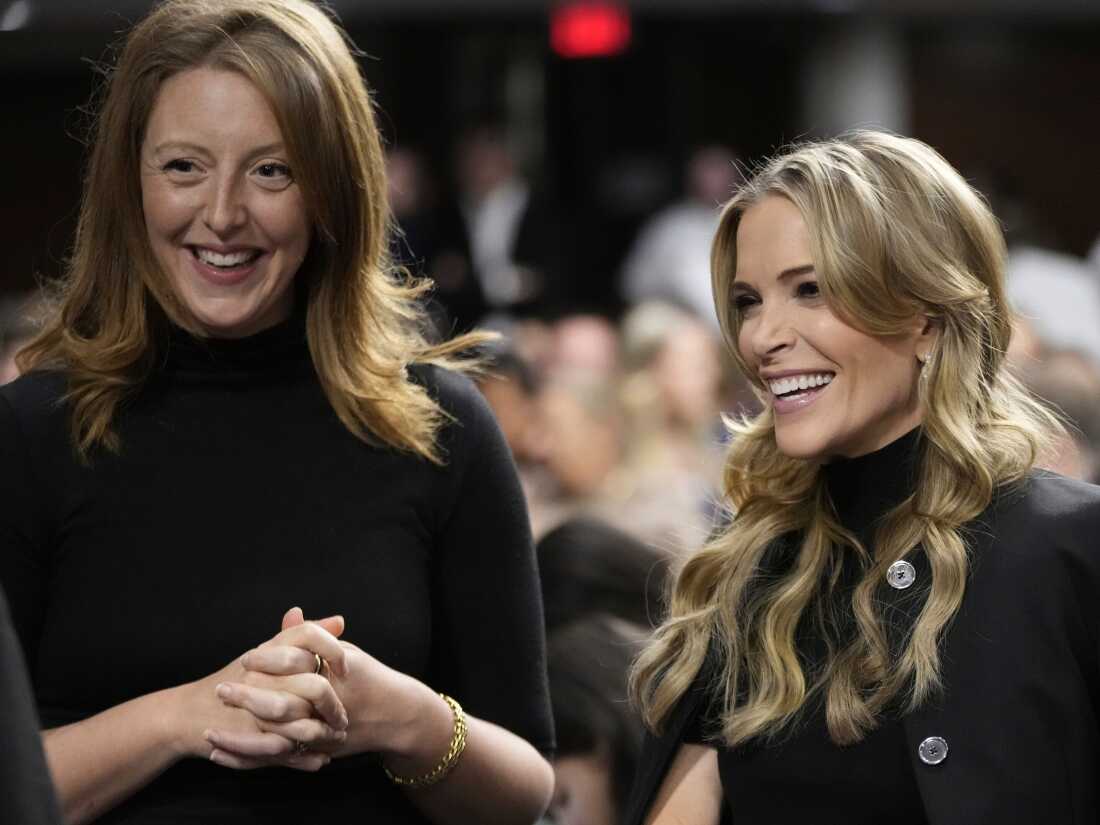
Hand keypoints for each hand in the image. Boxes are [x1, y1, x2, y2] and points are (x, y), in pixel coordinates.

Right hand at [175, 609, 348, 771]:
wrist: (188, 713)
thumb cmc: (234, 679)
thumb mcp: (266, 652)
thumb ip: (302, 635)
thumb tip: (340, 620)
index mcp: (268, 653)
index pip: (310, 638)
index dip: (335, 652)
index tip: (346, 669)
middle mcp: (263, 678)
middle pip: (315, 688)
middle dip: (335, 706)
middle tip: (344, 717)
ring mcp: (256, 711)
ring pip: (304, 726)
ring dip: (324, 736)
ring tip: (336, 739)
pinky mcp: (250, 739)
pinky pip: (286, 752)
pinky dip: (305, 759)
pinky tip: (320, 759)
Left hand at [215, 608, 439, 763]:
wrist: (397, 715)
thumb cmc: (368, 678)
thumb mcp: (344, 652)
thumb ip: (314, 636)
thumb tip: (291, 613)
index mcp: (332, 675)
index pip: (295, 665)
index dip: (268, 661)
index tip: (246, 658)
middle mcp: (326, 706)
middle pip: (281, 704)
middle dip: (248, 698)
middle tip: (220, 691)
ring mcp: (322, 732)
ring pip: (277, 737)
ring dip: (242, 737)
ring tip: (210, 730)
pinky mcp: (316, 750)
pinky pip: (278, 757)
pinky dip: (249, 757)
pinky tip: (223, 752)